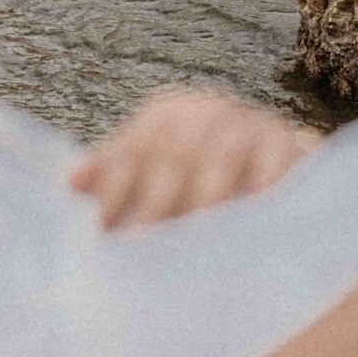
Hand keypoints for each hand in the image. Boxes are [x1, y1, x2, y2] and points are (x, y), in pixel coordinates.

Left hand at [70, 87, 321, 230]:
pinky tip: (253, 212)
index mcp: (166, 116)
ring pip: (220, 157)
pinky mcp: (287, 142)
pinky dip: (264, 185)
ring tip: (193, 234)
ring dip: (205, 197)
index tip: (101, 226)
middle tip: (141, 244)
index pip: (134, 147)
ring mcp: (248, 124)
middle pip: (174, 154)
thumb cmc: (198, 170)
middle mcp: (205, 113)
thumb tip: (70, 183)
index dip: (114, 184)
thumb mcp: (157, 164)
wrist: (274, 154)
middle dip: (154, 201)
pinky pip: (275, 163)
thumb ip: (117, 172)